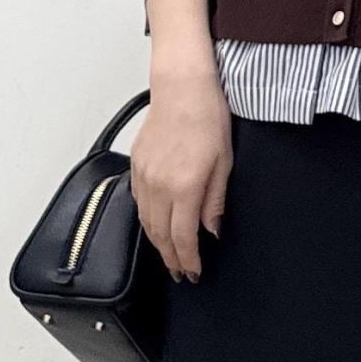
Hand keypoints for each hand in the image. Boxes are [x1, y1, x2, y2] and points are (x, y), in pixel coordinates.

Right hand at [130, 56, 232, 281]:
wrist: (182, 88)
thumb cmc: (207, 118)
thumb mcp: (224, 163)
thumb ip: (214, 201)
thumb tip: (211, 230)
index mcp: (184, 187)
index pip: (183, 237)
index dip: (187, 260)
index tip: (193, 273)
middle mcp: (159, 185)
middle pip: (161, 235)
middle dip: (171, 258)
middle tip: (180, 273)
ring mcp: (144, 176)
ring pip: (146, 222)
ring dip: (157, 243)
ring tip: (169, 256)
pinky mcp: (136, 165)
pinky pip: (139, 203)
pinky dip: (147, 221)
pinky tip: (155, 226)